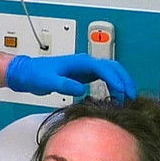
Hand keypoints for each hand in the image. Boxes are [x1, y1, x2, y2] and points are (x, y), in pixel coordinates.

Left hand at [5, 54, 136, 101]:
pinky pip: (104, 77)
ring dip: (121, 82)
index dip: (115, 80)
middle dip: (124, 80)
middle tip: (131, 96)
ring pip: (111, 71)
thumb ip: (64, 84)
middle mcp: (85, 63)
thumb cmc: (36, 75)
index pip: (104, 68)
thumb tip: (81, 89)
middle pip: (113, 67)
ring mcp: (85, 68)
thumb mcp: (49, 81)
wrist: (28, 74)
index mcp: (80, 62)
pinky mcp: (83, 75)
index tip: (123, 92)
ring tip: (127, 98)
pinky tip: (114, 96)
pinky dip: (113, 85)